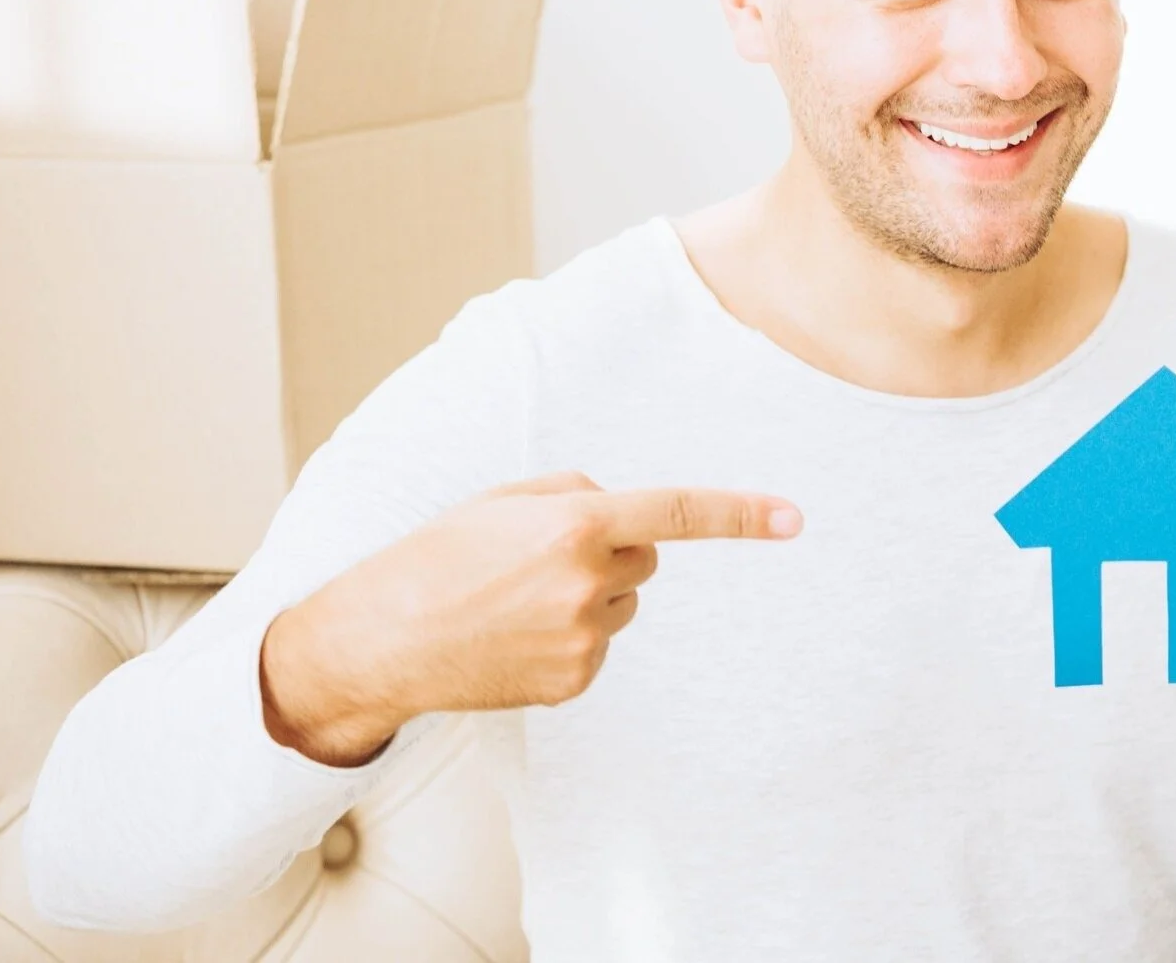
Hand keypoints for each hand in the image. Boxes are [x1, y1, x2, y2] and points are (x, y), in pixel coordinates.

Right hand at [261, 470, 801, 765]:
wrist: (382, 640)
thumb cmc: (438, 558)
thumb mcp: (503, 500)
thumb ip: (576, 495)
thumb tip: (625, 515)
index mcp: (573, 525)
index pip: (676, 514)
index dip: (740, 514)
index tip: (793, 518)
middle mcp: (587, 581)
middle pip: (644, 559)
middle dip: (613, 552)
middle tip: (540, 559)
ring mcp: (583, 638)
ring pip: (622, 604)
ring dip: (589, 595)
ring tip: (516, 600)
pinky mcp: (575, 681)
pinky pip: (599, 645)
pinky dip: (570, 637)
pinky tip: (516, 636)